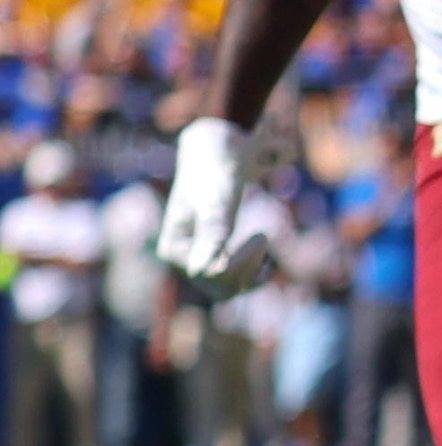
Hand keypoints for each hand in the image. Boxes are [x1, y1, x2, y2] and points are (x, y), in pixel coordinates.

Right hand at [156, 117, 269, 290]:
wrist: (217, 156)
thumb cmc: (216, 173)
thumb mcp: (219, 198)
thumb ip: (212, 230)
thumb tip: (200, 272)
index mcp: (173, 248)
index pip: (212, 276)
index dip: (243, 262)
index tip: (264, 235)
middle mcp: (181, 260)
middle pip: (221, 288)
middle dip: (248, 267)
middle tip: (264, 236)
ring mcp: (196, 260)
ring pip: (229, 289)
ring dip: (252, 272)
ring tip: (262, 240)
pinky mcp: (212, 258)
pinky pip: (233, 284)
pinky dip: (254, 274)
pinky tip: (265, 257)